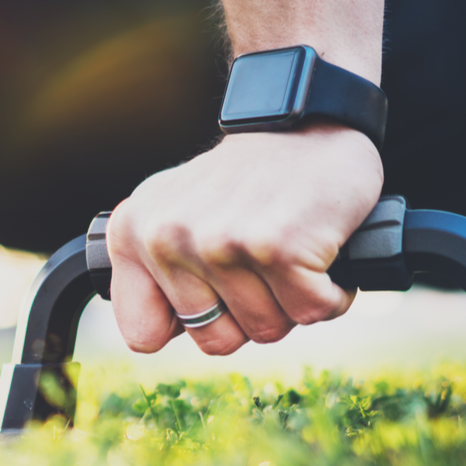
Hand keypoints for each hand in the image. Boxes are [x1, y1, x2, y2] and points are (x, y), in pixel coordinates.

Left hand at [106, 124, 383, 355]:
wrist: (304, 122)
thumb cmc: (246, 180)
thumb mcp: (174, 213)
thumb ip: (154, 270)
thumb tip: (153, 336)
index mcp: (134, 233)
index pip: (144, 334)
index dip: (190, 324)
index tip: (212, 292)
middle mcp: (167, 238)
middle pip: (217, 342)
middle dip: (251, 314)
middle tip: (261, 261)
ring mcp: (221, 243)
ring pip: (266, 329)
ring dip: (293, 300)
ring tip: (289, 249)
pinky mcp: (276, 247)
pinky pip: (312, 312)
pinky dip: (330, 291)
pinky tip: (320, 251)